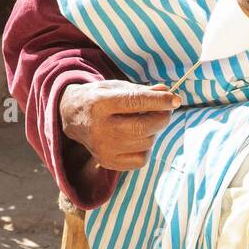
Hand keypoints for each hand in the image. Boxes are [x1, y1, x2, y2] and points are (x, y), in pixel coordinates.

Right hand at [59, 80, 180, 170]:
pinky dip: (146, 147)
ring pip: (145, 142)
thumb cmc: (100, 98)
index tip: (175, 99)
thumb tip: (167, 93)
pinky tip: (137, 137)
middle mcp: (99, 128)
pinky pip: (141, 159)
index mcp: (99, 103)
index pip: (135, 102)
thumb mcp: (116, 87)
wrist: (73, 116)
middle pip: (143, 127)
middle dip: (162, 117)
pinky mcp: (108, 162)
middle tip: (166, 110)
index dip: (159, 101)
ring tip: (145, 122)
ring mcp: (103, 148)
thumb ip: (142, 91)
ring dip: (153, 131)